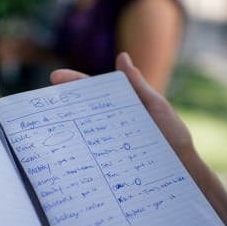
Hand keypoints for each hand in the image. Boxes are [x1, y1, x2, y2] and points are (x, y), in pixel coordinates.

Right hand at [50, 52, 195, 162]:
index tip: (54, 78)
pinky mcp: (109, 161)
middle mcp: (111, 123)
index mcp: (121, 106)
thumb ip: (138, 86)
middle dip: (63, 104)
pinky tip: (68, 151)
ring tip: (50, 127)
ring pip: (84, 132)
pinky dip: (80, 152)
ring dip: (66, 130)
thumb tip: (122, 57)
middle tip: (44, 104)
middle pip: (83, 110)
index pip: (93, 90)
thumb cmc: (172, 135)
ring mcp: (109, 142)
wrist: (182, 168)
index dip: (74, 82)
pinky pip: (92, 154)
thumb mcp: (156, 106)